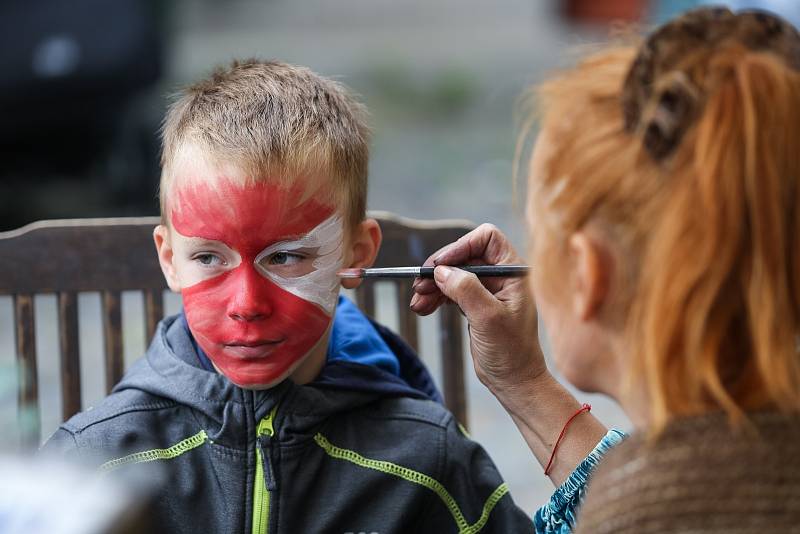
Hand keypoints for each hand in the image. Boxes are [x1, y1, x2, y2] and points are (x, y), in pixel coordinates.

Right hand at [410, 224, 547, 393]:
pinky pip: (452, 292)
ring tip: (417, 302)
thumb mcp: (488, 318)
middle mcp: (502, 277)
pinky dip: (435, 298)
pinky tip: (423, 308)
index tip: (440, 264)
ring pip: (454, 275)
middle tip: (419, 285)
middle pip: (465, 257)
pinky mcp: (476, 305)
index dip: (461, 246)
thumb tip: (442, 271)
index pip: (487, 239)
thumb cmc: (511, 352)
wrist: (514, 382)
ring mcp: (488, 291)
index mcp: (513, 273)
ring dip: (433, 286)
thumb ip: (466, 289)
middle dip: (440, 270)